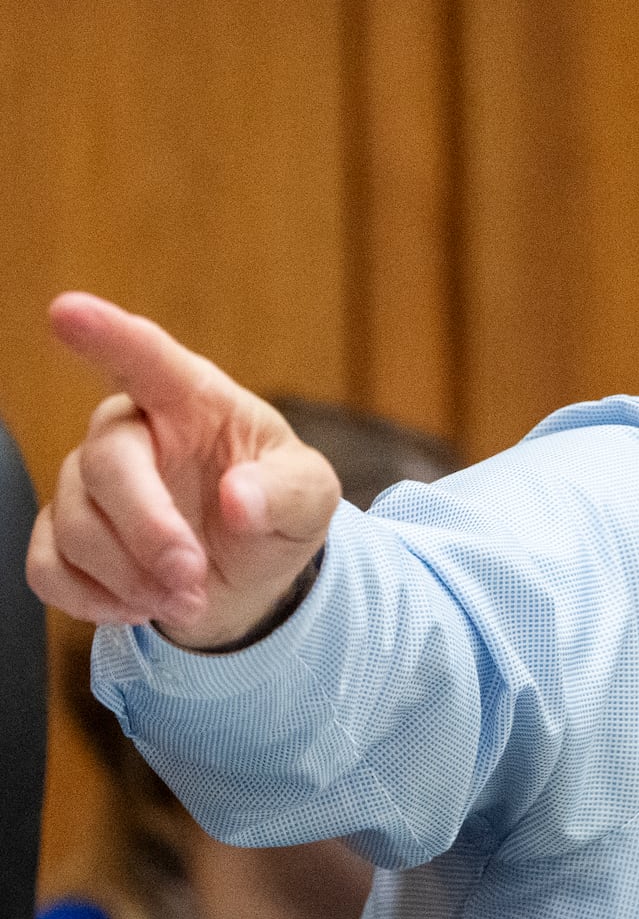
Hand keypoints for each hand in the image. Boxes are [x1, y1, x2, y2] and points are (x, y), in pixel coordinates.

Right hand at [26, 292, 339, 650]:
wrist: (252, 575)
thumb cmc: (276, 511)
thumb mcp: (311, 498)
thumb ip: (288, 492)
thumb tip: (241, 499)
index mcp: (193, 400)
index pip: (146, 358)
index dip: (107, 335)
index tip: (68, 312)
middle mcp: (132, 431)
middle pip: (107, 464)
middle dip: (150, 530)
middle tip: (191, 576)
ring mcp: (91, 483)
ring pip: (76, 524)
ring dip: (133, 577)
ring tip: (186, 598)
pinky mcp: (65, 537)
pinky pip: (47, 567)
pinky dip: (93, 599)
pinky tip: (140, 606)